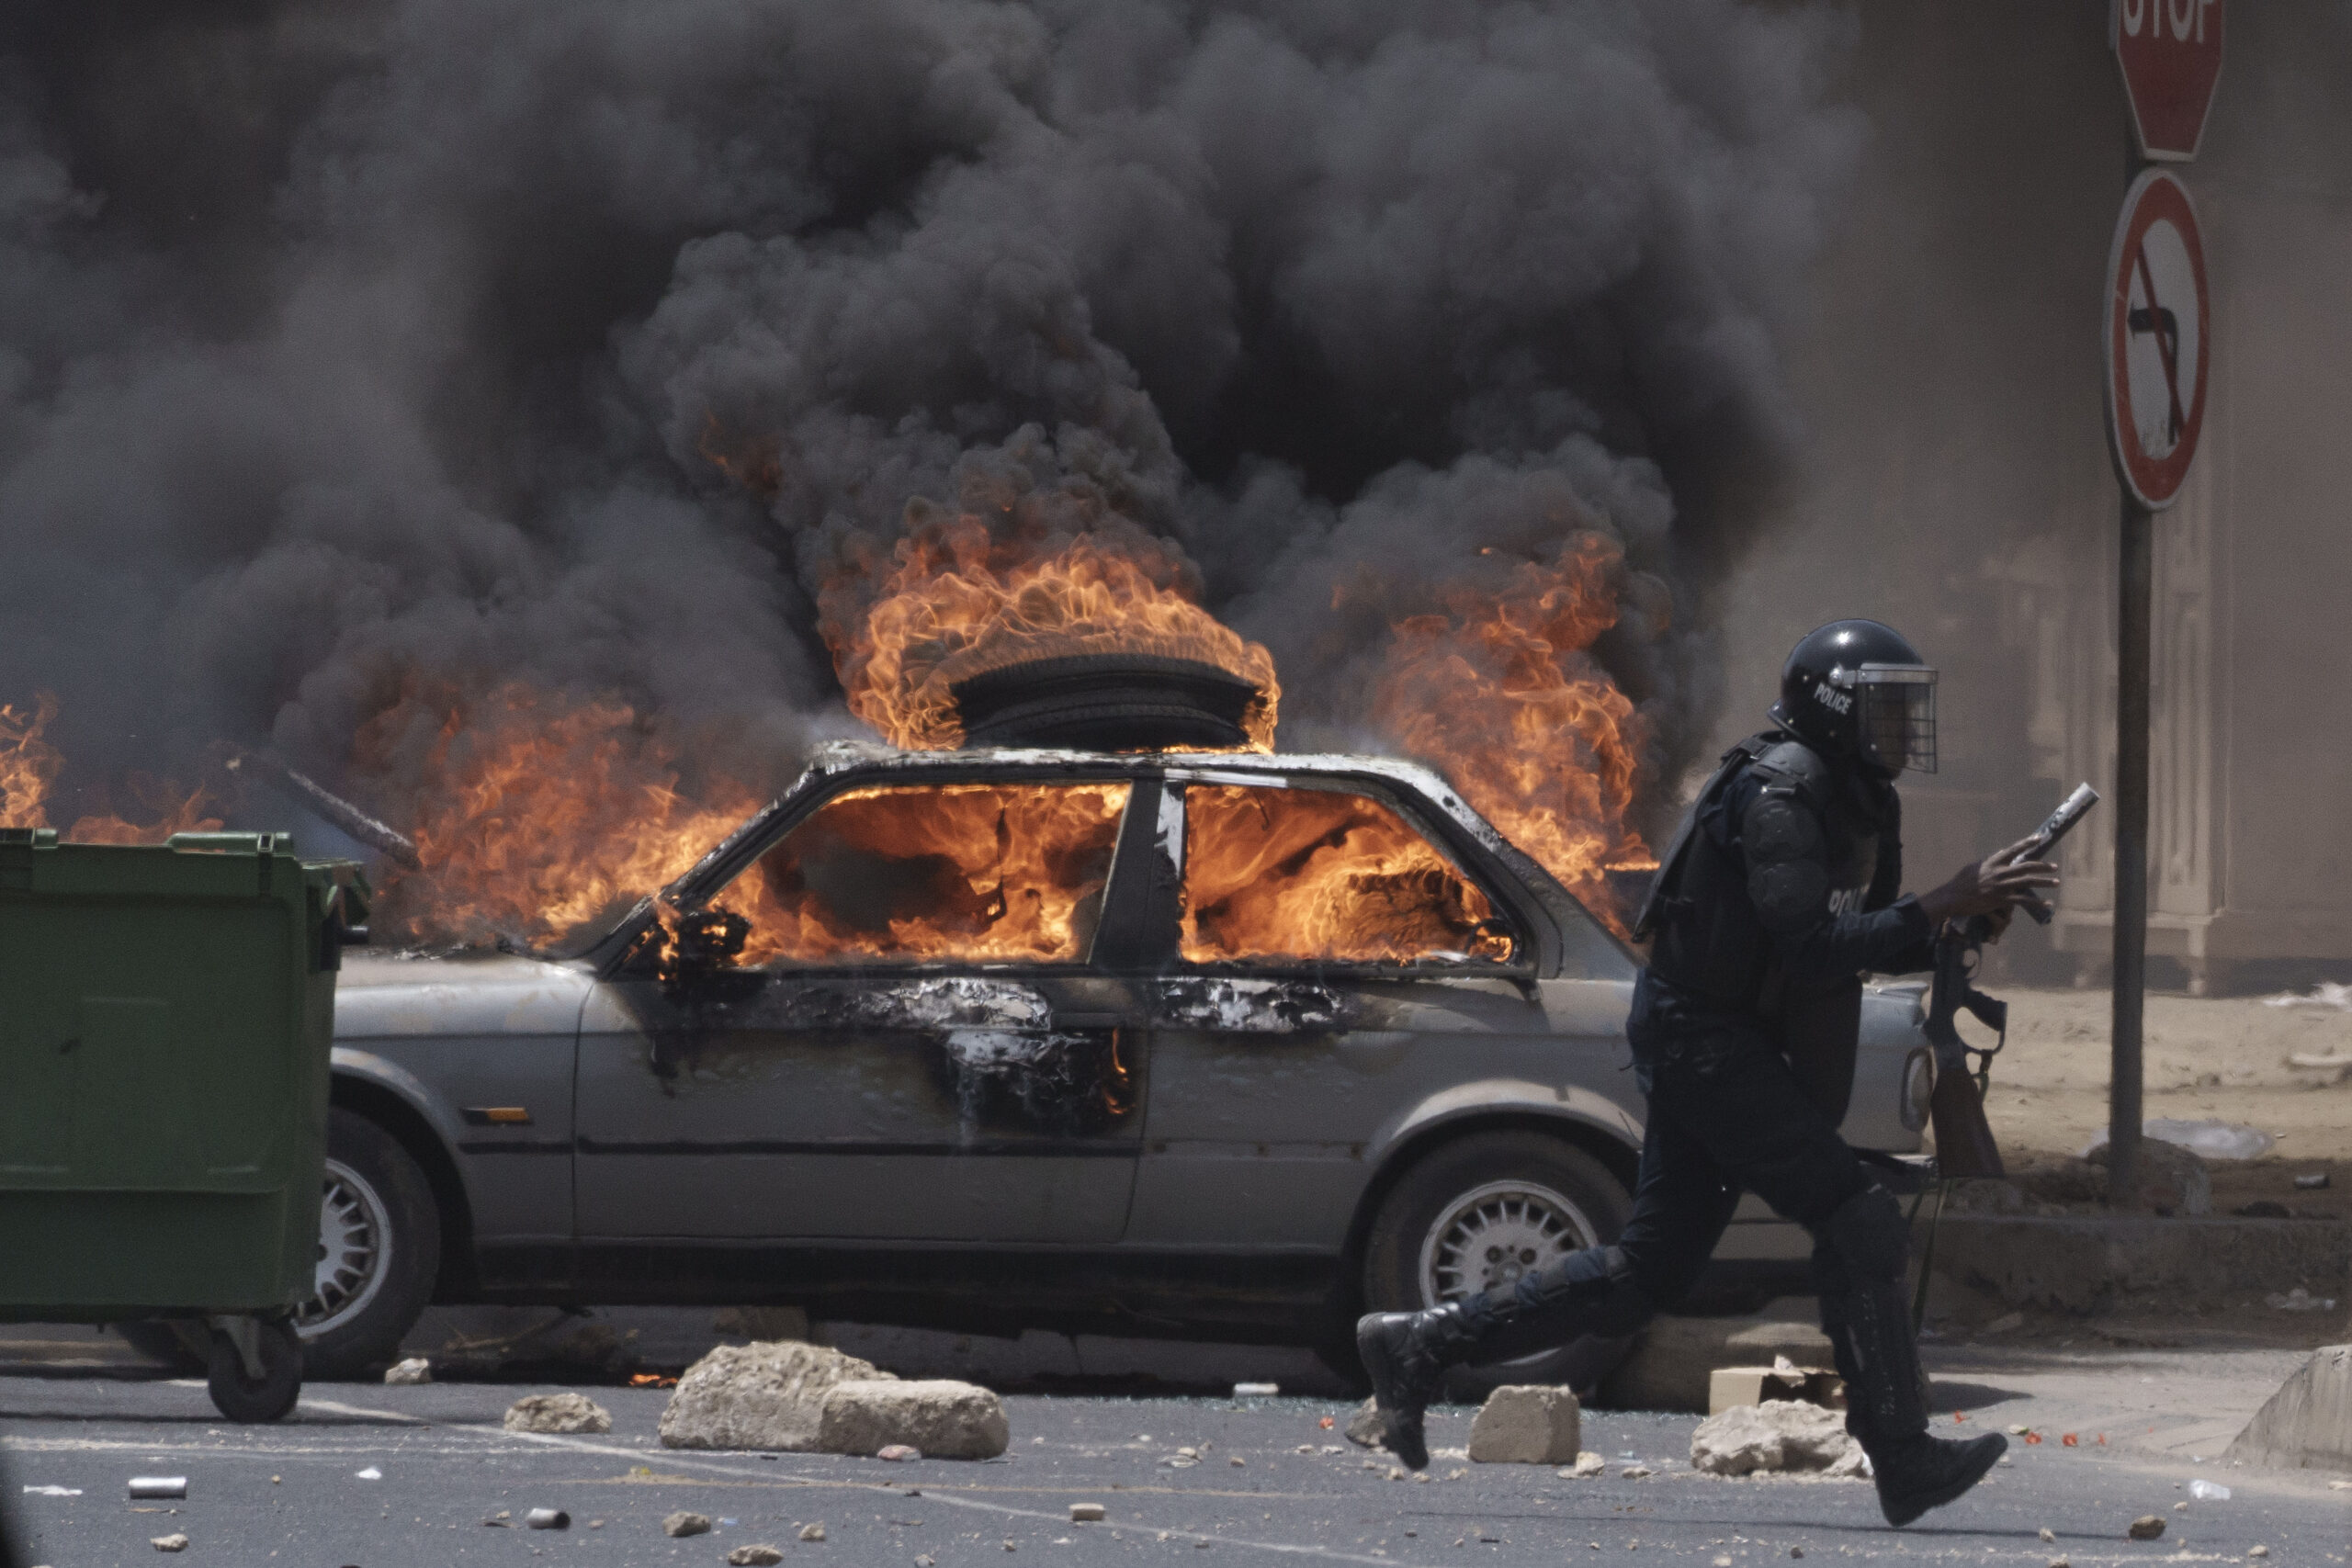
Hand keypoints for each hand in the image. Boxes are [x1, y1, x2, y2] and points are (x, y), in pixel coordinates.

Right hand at [1917, 834, 2060, 928]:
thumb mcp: (1973, 867)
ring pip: (2029, 882)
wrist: (1953, 898)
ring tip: (2056, 882)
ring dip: (2045, 882)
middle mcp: (2000, 872)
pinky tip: (2047, 904)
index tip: (2039, 838)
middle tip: (2054, 867)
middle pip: (2027, 866)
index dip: (2027, 843)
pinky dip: (2037, 902)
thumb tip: (1999, 853)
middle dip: (2043, 866)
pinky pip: (2024, 900)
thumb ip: (1988, 861)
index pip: (2013, 849)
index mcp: (1993, 862)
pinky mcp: (2002, 900)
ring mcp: (2002, 886)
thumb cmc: (1960, 882)